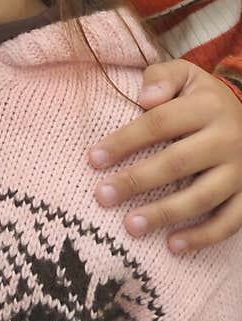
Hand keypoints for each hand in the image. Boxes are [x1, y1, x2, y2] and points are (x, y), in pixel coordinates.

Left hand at [88, 59, 241, 252]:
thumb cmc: (202, 97)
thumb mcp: (185, 75)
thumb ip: (161, 79)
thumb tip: (145, 98)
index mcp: (205, 107)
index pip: (158, 124)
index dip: (124, 141)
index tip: (93, 159)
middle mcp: (226, 139)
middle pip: (177, 163)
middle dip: (136, 181)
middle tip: (102, 196)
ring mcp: (240, 171)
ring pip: (202, 198)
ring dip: (164, 214)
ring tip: (130, 226)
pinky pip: (229, 222)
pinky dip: (203, 237)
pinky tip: (173, 246)